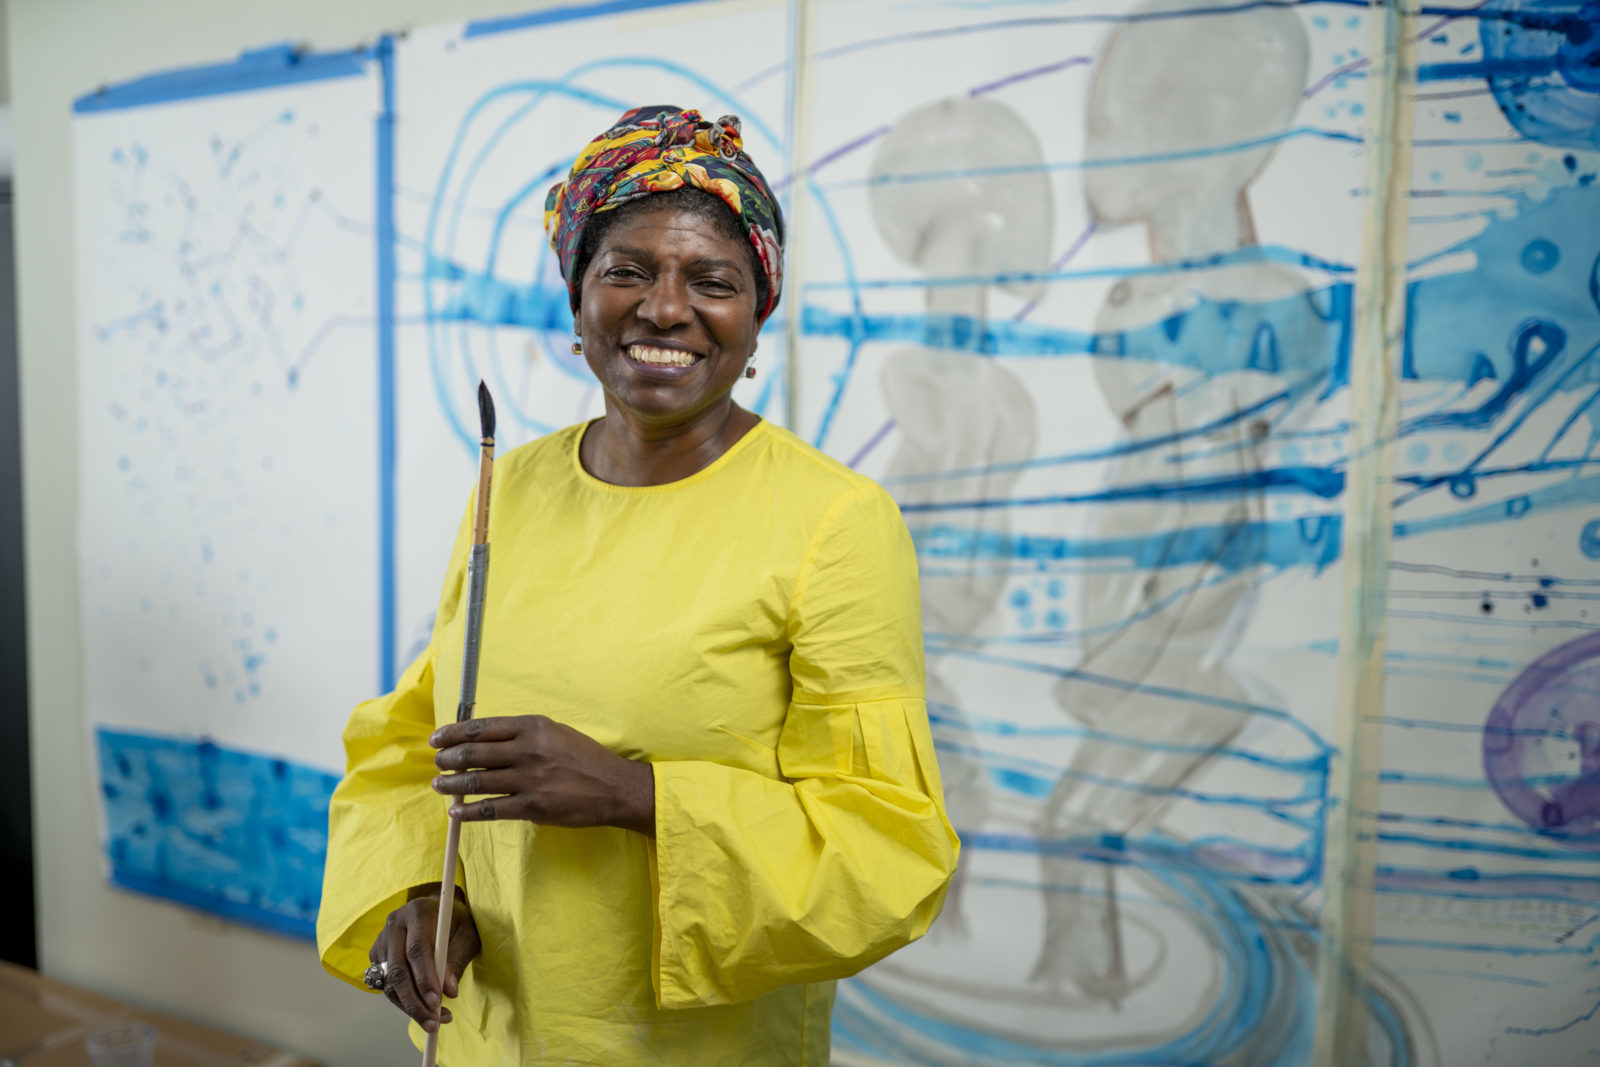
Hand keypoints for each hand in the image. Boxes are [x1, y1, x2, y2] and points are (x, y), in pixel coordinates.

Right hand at [370, 885, 480, 1032]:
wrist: (437, 909)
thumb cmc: (455, 922)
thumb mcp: (467, 935)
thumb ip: (457, 960)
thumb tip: (450, 991)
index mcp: (418, 912)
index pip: (417, 949)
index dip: (425, 978)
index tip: (436, 1002)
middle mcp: (394, 924)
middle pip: (398, 969)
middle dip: (415, 1001)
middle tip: (433, 1022)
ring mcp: (382, 940)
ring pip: (389, 982)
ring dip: (409, 1006)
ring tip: (432, 1022)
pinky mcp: (377, 956)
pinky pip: (386, 985)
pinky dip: (402, 1002)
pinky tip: (421, 1010)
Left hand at [430, 715, 654, 834]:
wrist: (614, 787)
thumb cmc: (585, 758)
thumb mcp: (555, 733)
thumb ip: (523, 735)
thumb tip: (484, 742)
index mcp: (533, 726)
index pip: (481, 727)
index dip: (453, 733)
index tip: (437, 739)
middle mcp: (528, 749)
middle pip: (474, 752)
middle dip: (448, 758)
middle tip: (437, 762)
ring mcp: (529, 779)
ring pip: (477, 780)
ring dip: (451, 784)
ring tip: (439, 785)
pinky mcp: (532, 806)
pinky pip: (490, 809)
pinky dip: (468, 811)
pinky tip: (456, 812)